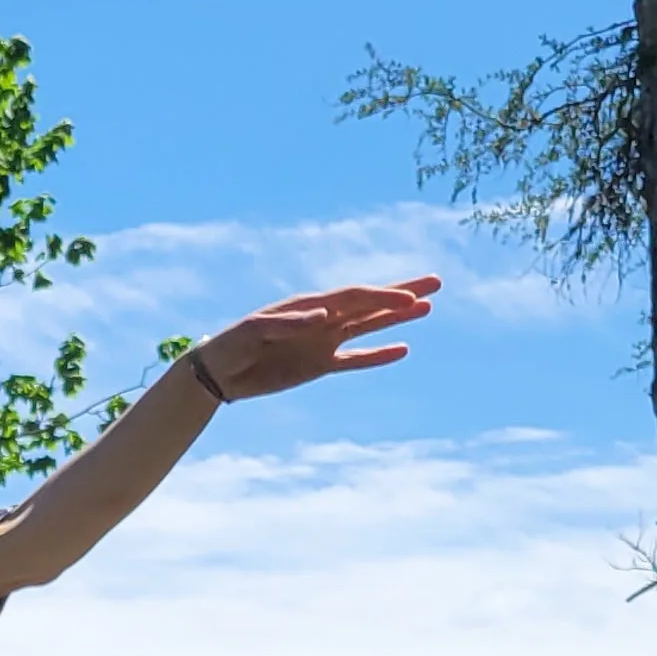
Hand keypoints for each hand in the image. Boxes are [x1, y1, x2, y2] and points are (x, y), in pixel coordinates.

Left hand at [185, 276, 438, 402]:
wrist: (219, 372)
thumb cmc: (233, 344)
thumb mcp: (257, 331)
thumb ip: (290, 323)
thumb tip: (324, 314)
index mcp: (309, 305)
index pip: (354, 297)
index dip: (382, 296)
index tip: (409, 298)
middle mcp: (323, 319)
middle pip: (371, 304)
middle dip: (403, 293)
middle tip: (437, 283)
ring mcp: (324, 342)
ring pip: (370, 327)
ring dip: (397, 318)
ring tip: (428, 309)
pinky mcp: (319, 365)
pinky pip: (355, 360)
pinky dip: (378, 356)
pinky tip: (402, 349)